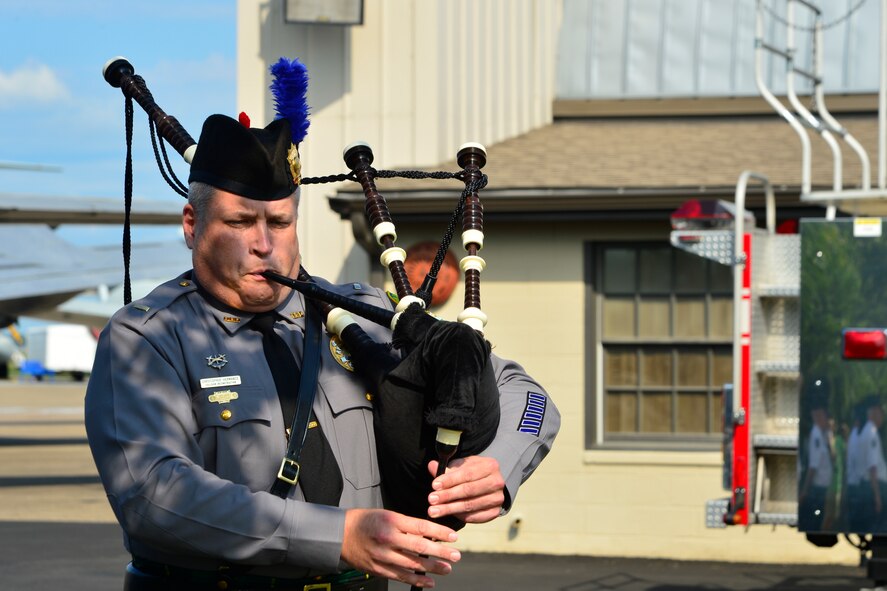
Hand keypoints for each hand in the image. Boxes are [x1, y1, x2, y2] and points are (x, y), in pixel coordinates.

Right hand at [341, 508, 459, 587]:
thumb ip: (407, 525)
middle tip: (456, 555)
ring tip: (447, 568)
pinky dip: (417, 580)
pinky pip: (401, 576)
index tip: (453, 537)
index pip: (421, 526)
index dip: (439, 532)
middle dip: (441, 552)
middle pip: (420, 547)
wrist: (341, 534)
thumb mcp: (387, 514)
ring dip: (432, 568)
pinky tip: (429, 582)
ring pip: (412, 564)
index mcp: (392, 520)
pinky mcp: (378, 568)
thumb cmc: (366, 521)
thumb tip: (429, 533)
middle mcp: (388, 538)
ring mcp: (383, 555)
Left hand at [427, 456, 505, 523]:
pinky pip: (474, 516)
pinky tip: (448, 515)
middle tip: (432, 500)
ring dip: (450, 508)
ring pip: (470, 505)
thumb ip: (447, 468)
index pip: (467, 474)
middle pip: (468, 490)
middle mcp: (497, 482)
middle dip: (448, 496)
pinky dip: (460, 516)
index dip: (450, 480)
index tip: (434, 485)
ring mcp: (497, 498)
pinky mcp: (495, 512)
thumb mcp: (461, 466)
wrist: (489, 484)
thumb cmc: (472, 473)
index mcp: (489, 466)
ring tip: (434, 511)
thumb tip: (432, 465)